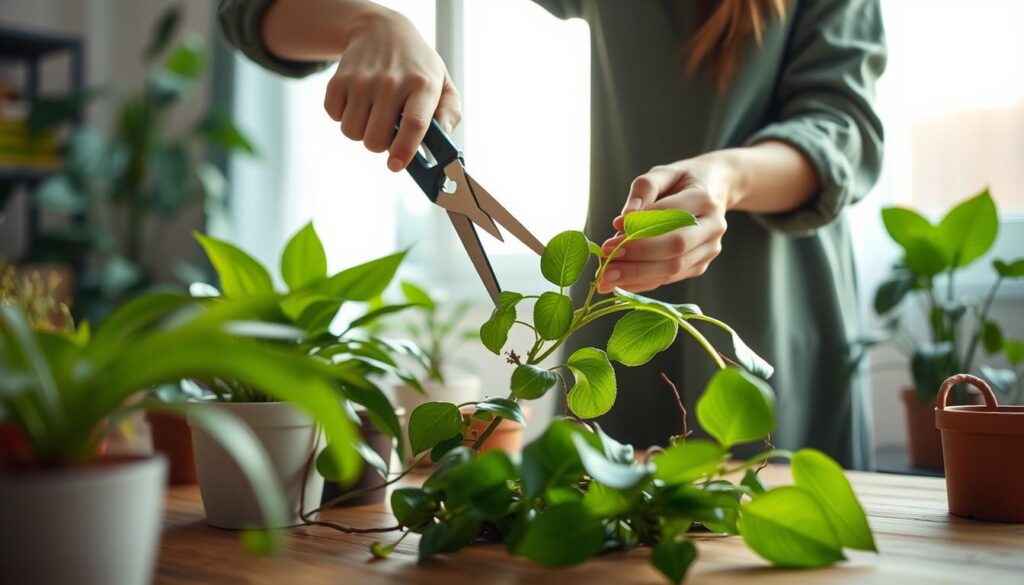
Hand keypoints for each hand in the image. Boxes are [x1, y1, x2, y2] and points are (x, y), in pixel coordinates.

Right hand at [322, 10, 461, 171]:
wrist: (380, 30)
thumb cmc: (416, 66)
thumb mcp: (442, 83)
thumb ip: (449, 113)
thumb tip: (442, 137)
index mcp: (422, 85)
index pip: (414, 124)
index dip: (404, 150)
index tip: (397, 165)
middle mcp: (391, 82)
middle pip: (376, 139)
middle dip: (381, 145)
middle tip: (388, 130)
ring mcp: (362, 80)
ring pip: (353, 133)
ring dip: (362, 131)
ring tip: (374, 113)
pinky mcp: (338, 79)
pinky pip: (335, 117)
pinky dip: (344, 116)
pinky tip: (358, 101)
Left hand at [598, 157, 736, 293]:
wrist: (714, 189)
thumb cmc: (682, 180)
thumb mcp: (663, 173)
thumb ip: (643, 190)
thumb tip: (622, 221)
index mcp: (705, 200)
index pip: (670, 217)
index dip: (639, 230)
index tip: (609, 241)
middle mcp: (713, 227)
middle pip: (675, 248)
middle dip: (637, 256)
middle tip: (606, 263)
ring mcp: (709, 249)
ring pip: (674, 268)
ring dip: (637, 275)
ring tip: (607, 278)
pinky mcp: (700, 265)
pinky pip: (670, 278)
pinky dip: (644, 283)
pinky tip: (620, 284)